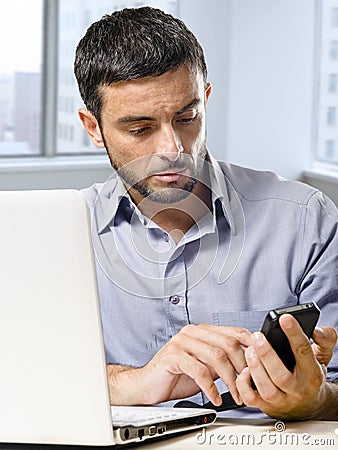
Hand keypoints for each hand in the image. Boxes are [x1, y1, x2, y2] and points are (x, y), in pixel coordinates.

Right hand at [107, 323, 251, 405]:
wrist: (147, 385)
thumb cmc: (176, 376)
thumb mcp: (205, 367)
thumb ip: (222, 361)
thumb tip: (249, 364)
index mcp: (202, 332)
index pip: (233, 332)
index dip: (250, 345)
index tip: (261, 360)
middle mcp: (192, 333)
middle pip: (227, 344)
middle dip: (242, 366)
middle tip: (248, 385)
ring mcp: (181, 342)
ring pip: (216, 356)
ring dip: (230, 379)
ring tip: (235, 395)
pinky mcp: (173, 356)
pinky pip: (199, 371)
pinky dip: (211, 388)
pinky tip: (215, 398)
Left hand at [236, 314, 336, 419]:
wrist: (307, 406)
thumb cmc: (310, 376)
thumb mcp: (322, 357)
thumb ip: (325, 340)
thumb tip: (317, 330)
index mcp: (312, 374)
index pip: (303, 352)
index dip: (294, 334)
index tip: (285, 318)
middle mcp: (297, 389)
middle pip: (281, 376)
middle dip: (267, 355)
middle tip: (257, 337)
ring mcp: (281, 400)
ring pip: (267, 389)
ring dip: (255, 368)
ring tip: (249, 350)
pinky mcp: (265, 405)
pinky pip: (251, 399)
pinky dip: (244, 385)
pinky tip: (244, 370)